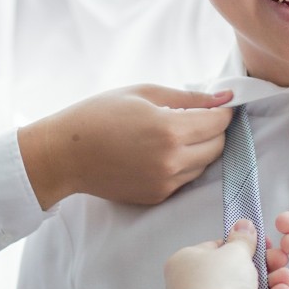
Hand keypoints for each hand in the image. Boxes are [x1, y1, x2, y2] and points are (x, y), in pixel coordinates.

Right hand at [18, 84, 233, 208]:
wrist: (65, 154)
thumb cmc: (99, 114)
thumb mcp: (143, 93)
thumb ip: (188, 96)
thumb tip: (224, 97)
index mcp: (169, 130)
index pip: (218, 122)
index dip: (223, 110)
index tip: (220, 103)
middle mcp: (172, 160)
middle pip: (217, 146)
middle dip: (216, 129)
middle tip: (202, 115)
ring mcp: (165, 182)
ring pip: (204, 165)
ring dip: (202, 147)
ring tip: (180, 132)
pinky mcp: (156, 196)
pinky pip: (185, 179)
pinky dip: (185, 163)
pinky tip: (164, 150)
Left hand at [165, 219, 288, 288]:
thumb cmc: (217, 282)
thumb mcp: (235, 252)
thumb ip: (242, 239)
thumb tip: (243, 225)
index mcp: (186, 260)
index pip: (217, 248)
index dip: (242, 245)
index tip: (263, 244)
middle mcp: (191, 283)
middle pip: (233, 270)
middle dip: (262, 265)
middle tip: (279, 260)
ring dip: (269, 282)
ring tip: (285, 277)